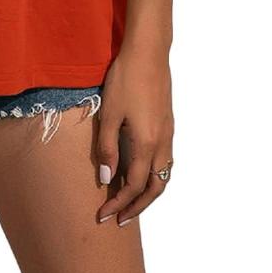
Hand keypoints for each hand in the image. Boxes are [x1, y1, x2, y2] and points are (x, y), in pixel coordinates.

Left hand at [95, 43, 173, 226]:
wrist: (148, 53)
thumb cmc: (125, 80)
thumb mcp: (109, 114)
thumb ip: (108, 148)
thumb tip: (106, 178)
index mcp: (147, 144)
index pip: (134, 186)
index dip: (119, 203)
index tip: (102, 214)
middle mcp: (162, 144)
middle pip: (155, 189)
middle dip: (136, 207)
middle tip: (118, 219)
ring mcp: (169, 134)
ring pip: (164, 176)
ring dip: (148, 194)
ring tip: (130, 203)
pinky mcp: (168, 125)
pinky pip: (166, 161)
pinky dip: (155, 176)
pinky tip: (141, 172)